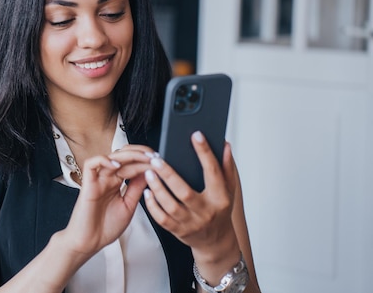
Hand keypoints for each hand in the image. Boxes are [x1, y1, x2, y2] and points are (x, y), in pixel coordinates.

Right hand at [62, 146, 150, 257]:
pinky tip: (117, 165)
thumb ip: (137, 188)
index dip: (146, 161)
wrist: (89, 243)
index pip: (132, 164)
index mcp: (117, 183)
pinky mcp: (87, 184)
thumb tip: (149, 173)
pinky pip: (91, 164)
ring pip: (111, 157)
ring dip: (129, 154)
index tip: (160, 162)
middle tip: (154, 156)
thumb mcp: (129, 206)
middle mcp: (107, 178)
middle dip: (141, 153)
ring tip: (143, 158)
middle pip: (123, 156)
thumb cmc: (106, 228)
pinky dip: (104, 160)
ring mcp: (97, 180)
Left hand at [142, 131, 239, 264]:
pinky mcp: (178, 230)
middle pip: (185, 192)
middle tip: (156, 159)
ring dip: (157, 188)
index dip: (205, 153)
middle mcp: (206, 212)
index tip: (196, 135)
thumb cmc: (220, 210)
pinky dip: (152, 205)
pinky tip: (147, 192)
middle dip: (169, 174)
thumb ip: (226, 167)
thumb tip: (224, 145)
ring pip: (170, 206)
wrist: (216, 241)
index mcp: (220, 198)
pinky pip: (161, 218)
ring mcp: (191, 223)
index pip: (213, 172)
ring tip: (148, 173)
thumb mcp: (229, 189)